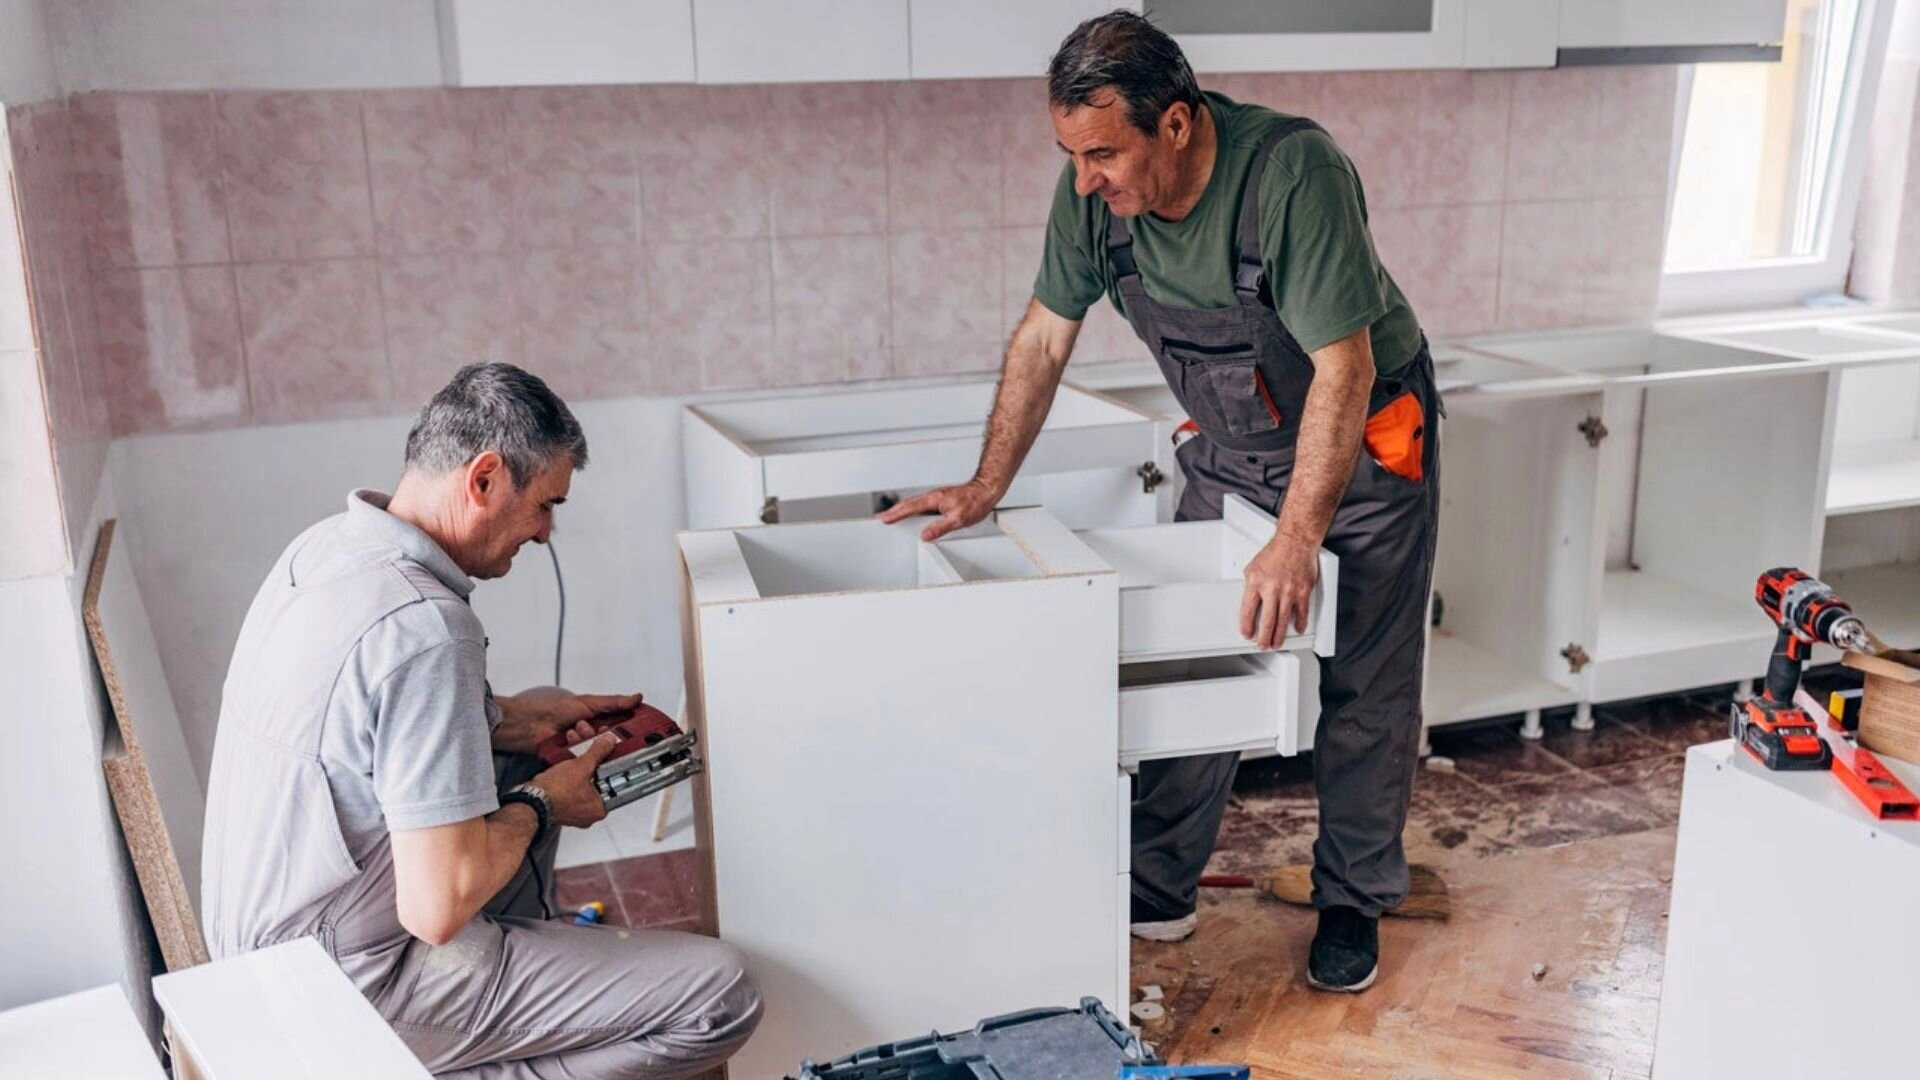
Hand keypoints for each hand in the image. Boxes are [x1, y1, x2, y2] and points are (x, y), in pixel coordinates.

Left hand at [492, 688, 643, 754]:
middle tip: (599, 729)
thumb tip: (636, 697)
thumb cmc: (552, 708)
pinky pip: (583, 760)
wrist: (529, 725)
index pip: (620, 725)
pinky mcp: (572, 759)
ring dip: (586, 739)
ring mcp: (581, 747)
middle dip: (605, 734)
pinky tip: (568, 741)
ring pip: (596, 750)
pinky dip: (577, 750)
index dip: (630, 729)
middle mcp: (590, 733)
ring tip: (574, 730)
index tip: (640, 730)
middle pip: (610, 740)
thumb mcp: (588, 702)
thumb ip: (614, 702)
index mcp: (596, 718)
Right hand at [531, 732, 620, 827]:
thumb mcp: (581, 767)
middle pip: (598, 776)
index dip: (613, 761)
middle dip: (593, 754)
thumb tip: (609, 742)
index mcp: (599, 808)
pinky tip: (567, 751)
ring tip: (577, 739)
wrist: (529, 800)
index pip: (614, 781)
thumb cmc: (554, 793)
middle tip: (593, 740)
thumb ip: (598, 752)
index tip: (611, 749)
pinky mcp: (561, 802)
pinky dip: (570, 767)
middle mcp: (588, 811)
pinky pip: (571, 781)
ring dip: (579, 756)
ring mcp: (574, 807)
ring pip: (583, 777)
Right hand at [877, 479, 999, 540]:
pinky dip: (914, 509)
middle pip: (909, 504)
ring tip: (893, 516)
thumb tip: (925, 535)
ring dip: (903, 509)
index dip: (896, 514)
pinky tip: (914, 514)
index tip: (885, 518)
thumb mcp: (957, 519)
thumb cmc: (975, 502)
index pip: (910, 508)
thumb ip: (939, 528)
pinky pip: (923, 505)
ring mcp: (937, 497)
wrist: (985, 491)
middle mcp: (934, 496)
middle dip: (894, 511)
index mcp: (934, 499)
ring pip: (915, 504)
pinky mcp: (942, 499)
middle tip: (883, 517)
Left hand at [1240, 533, 1318, 649]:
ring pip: (1283, 620)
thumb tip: (1249, 602)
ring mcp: (1289, 591)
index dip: (1247, 625)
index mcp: (1256, 582)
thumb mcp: (1254, 567)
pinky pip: (1302, 612)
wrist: (1296, 541)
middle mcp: (1272, 588)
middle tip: (1263, 645)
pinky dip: (1300, 623)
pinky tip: (1297, 629)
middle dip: (1264, 637)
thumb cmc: (1275, 553)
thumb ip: (1251, 585)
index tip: (1247, 634)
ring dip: (1279, 635)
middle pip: (1267, 620)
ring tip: (1276, 643)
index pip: (1248, 610)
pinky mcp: (1303, 590)